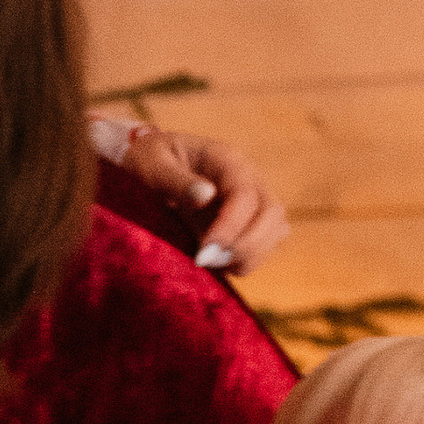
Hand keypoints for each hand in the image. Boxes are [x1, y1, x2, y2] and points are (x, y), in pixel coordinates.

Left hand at [121, 123, 289, 274]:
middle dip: (246, 245)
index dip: (231, 225)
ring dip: (249, 256)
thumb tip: (206, 196)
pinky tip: (215, 264)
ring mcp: (252, 202)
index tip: (204, 250)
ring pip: (275, 232)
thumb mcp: (152, 164)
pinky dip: (245, 261)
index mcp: (227, 160)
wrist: (150, 164)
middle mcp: (248, 179)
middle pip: (273, 214)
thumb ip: (176, 180)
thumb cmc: (148, 160)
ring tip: (210, 263)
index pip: (245, 194)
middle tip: (207, 260)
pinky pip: (263, 246)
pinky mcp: (247, 223)